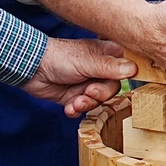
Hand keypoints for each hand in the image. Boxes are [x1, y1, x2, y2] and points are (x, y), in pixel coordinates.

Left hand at [20, 38, 136, 117]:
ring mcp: (87, 83)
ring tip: (74, 102)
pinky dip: (76, 110)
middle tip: (88, 91)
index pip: (126, 69)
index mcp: (107, 55)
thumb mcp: (88, 62)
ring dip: (86, 104)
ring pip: (98, 101)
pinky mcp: (75, 96)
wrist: (32, 68)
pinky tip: (68, 107)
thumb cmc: (60, 57)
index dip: (121, 79)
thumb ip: (110, 67)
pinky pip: (84, 108)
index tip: (111, 83)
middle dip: (99, 95)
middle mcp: (100, 69)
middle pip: (112, 89)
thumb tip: (134, 69)